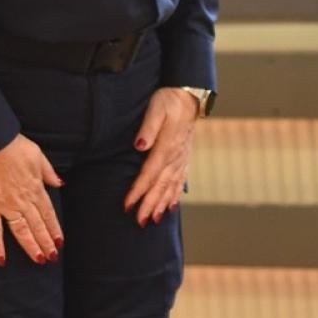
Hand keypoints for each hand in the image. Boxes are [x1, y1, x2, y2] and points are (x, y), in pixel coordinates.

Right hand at [0, 134, 63, 265]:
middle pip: (37, 225)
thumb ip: (49, 172)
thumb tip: (60, 183)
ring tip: (39, 260)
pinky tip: (1, 260)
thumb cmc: (14, 146)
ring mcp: (6, 205)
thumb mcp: (39, 156)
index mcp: (36, 189)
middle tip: (52, 257)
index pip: (49, 214)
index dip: (54, 229)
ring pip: (21, 231)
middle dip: (46, 242)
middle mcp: (24, 201)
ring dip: (31, 246)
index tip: (60, 242)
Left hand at [123, 87, 199, 225]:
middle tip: (139, 222)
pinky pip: (180, 181)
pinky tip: (171, 207)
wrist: (190, 95)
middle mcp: (176, 156)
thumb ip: (148, 128)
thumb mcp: (156, 109)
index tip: (127, 205)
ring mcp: (181, 158)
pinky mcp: (184, 158)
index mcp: (167, 146)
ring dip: (162, 204)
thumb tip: (139, 146)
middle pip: (161, 185)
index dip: (139, 190)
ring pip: (171, 186)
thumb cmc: (169, 101)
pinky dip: (175, 196)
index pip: (150, 173)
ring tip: (154, 220)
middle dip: (150, 204)